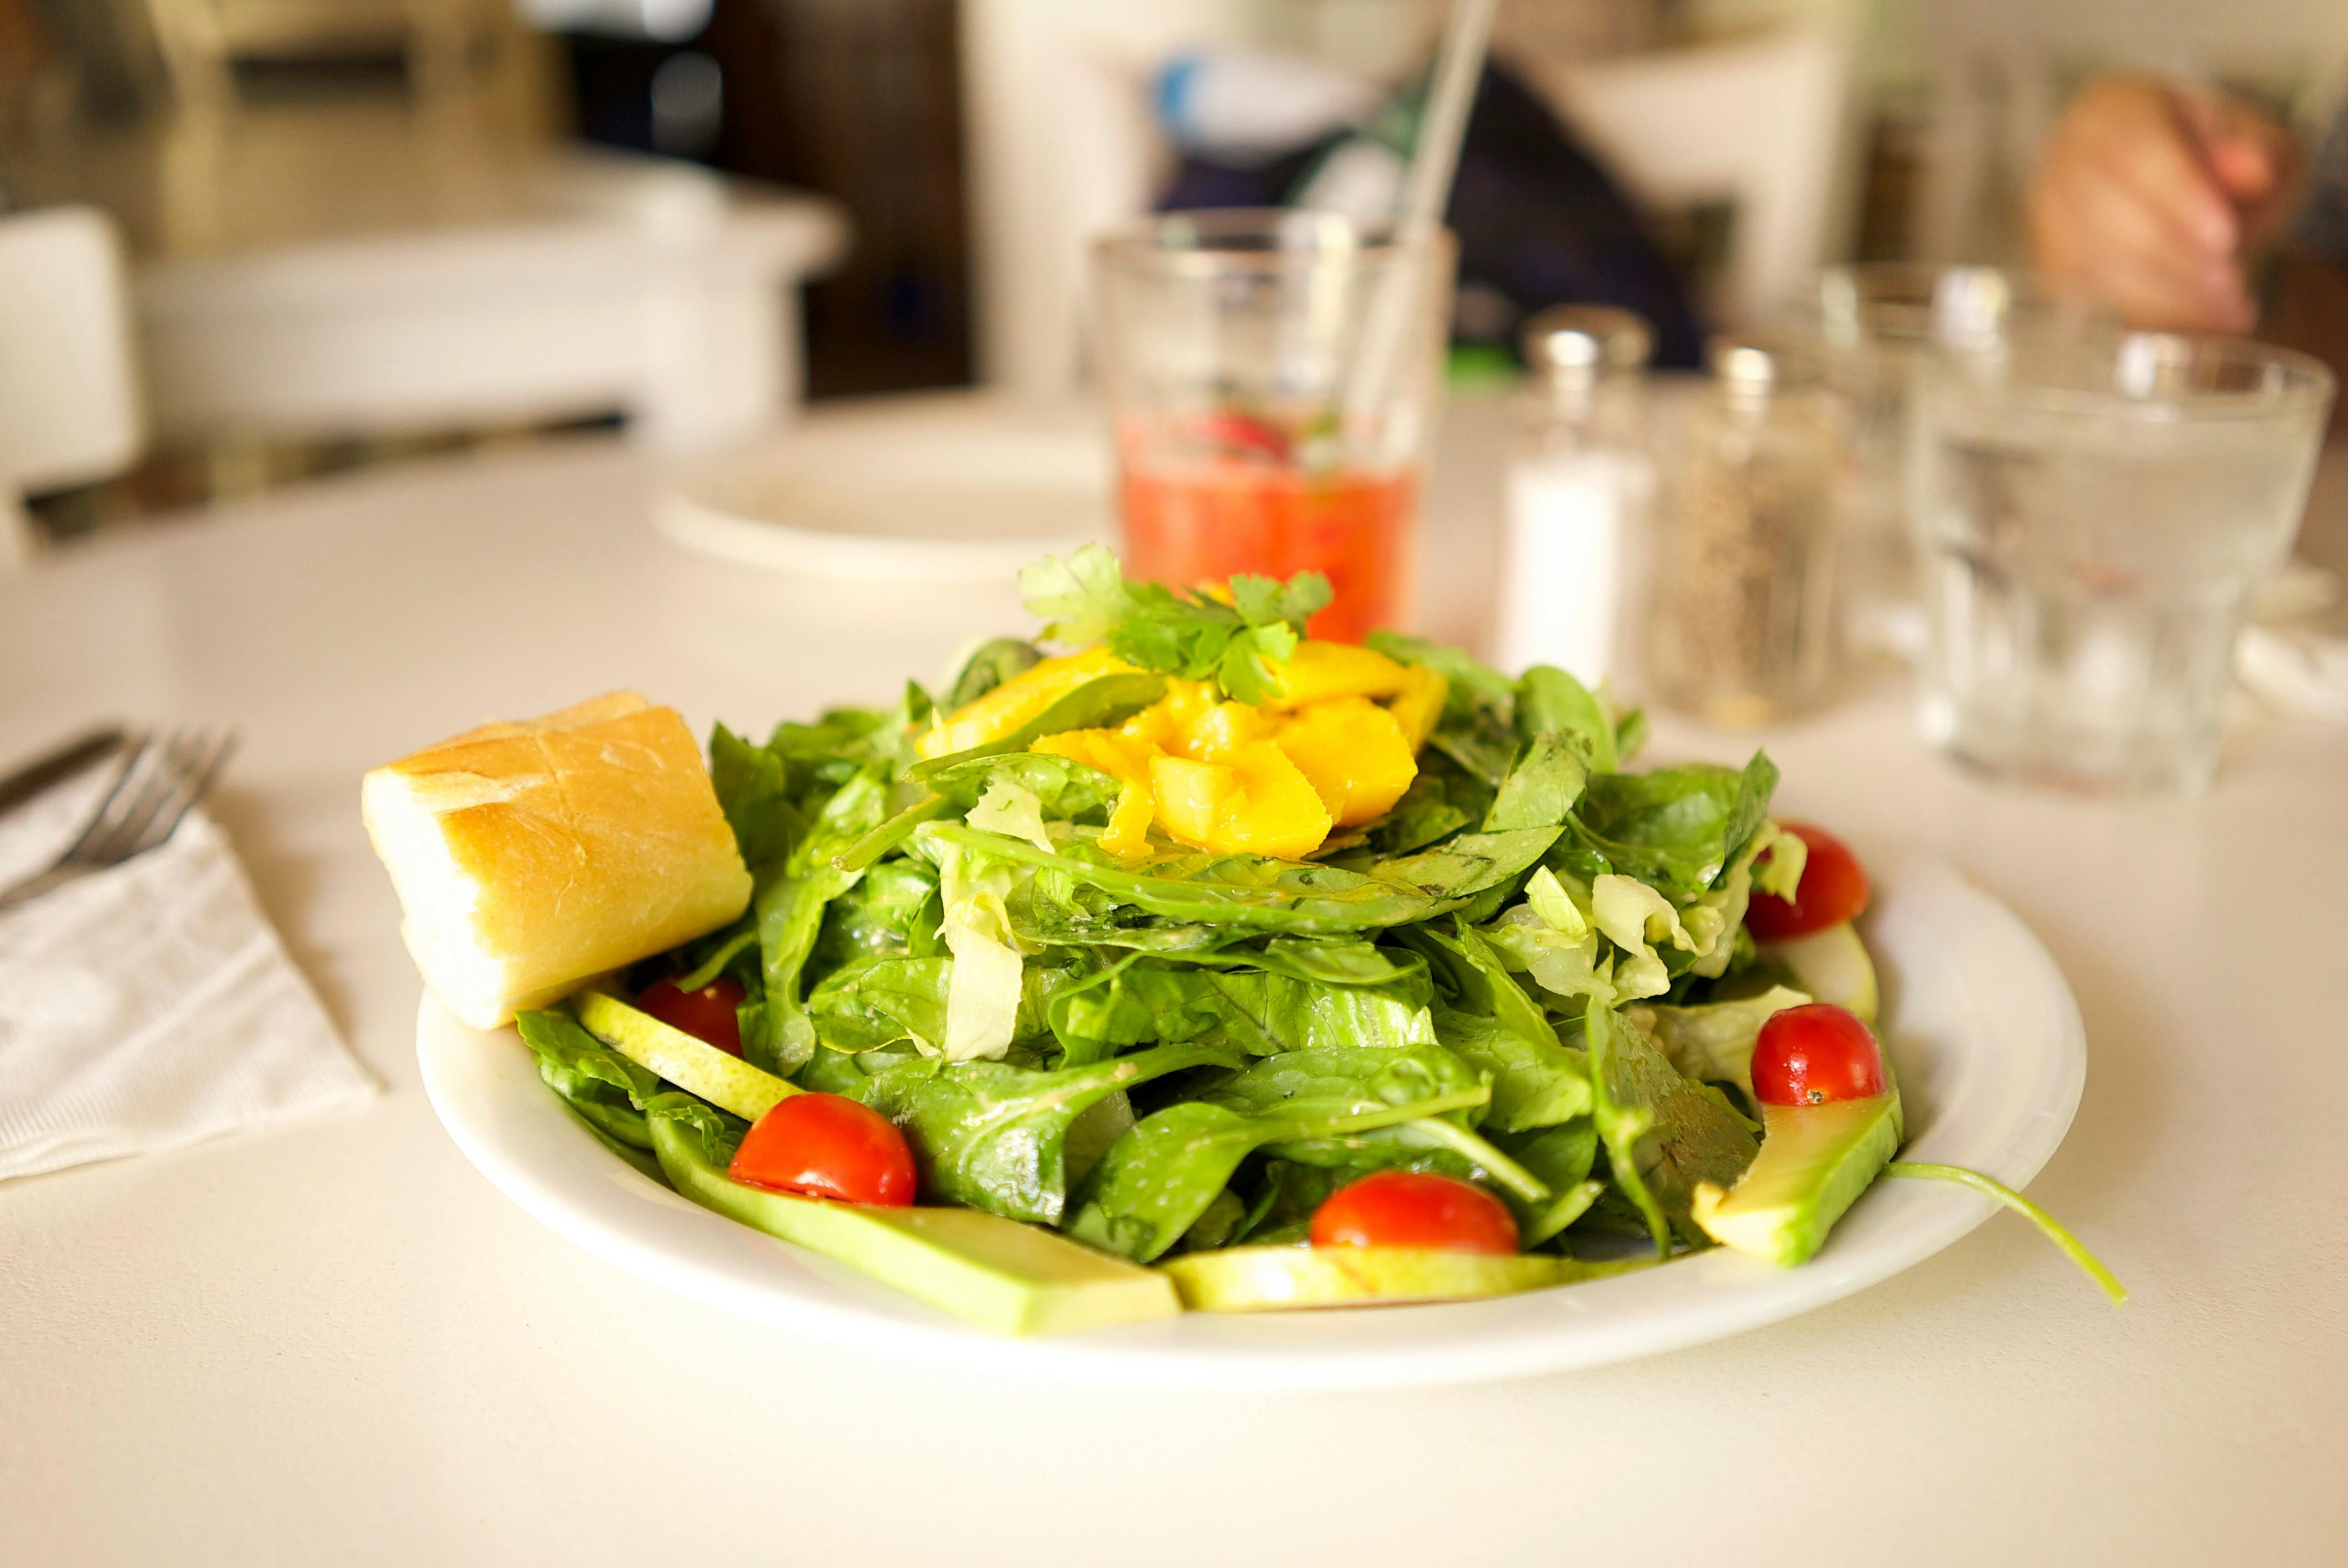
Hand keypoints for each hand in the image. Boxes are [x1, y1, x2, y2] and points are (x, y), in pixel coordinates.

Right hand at [2027, 76, 2300, 332]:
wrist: (2184, 200)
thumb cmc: (2220, 165)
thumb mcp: (2257, 144)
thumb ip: (2256, 150)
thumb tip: (2252, 168)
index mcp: (2112, 108)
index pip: (2136, 148)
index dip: (2179, 196)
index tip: (2225, 238)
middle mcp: (2064, 156)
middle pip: (2102, 209)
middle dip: (2170, 255)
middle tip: (2230, 286)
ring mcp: (2046, 214)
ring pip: (2089, 261)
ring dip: (2160, 294)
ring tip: (2224, 310)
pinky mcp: (2048, 267)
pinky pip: (2084, 299)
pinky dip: (2142, 316)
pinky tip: (2193, 324)